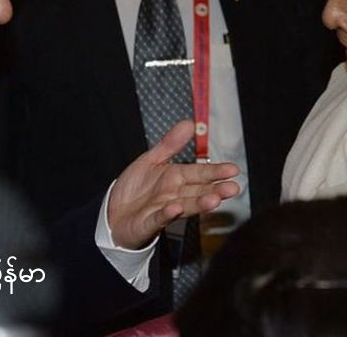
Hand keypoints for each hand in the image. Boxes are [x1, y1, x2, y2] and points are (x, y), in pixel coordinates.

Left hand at [107, 120, 239, 248]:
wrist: (112, 212)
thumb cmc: (135, 188)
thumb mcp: (151, 160)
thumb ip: (170, 144)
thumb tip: (189, 123)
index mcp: (176, 178)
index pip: (199, 173)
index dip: (215, 172)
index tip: (233, 170)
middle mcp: (174, 195)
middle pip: (198, 192)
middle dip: (215, 190)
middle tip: (232, 188)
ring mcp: (163, 210)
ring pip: (185, 206)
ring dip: (199, 204)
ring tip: (214, 200)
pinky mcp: (148, 223)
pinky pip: (158, 218)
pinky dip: (166, 214)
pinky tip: (175, 208)